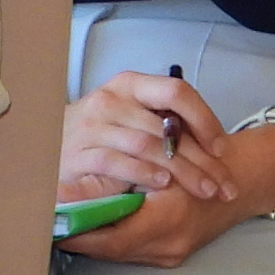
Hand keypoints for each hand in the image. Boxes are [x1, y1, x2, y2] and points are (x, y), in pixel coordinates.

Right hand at [60, 70, 230, 204]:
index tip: (222, 149)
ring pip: (148, 146)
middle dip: (203, 160)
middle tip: (225, 185)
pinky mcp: (80, 153)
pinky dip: (144, 173)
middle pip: (167, 128)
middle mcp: (111, 99)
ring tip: (205, 190)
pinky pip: (118, 161)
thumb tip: (213, 146)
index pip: (176, 91)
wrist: (50, 147)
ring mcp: (93, 126)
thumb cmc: (101, 135)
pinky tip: (163, 185)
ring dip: (183, 172)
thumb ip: (164, 124)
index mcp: (130, 85)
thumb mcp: (133, 118)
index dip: (204, 119)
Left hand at [61, 122, 274, 268]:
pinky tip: (91, 228)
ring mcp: (173, 252)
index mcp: (169, 217)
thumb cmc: (206, 157)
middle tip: (47, 225)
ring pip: (120, 252)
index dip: (79, 231)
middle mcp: (171, 242)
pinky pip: (133, 250)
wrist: (245, 179)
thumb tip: (82, 172)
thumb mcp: (168, 152)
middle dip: (79, 238)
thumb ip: (133, 164)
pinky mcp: (174, 254)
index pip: (113, 237)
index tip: (51, 221)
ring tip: (60, 226)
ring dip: (92, 239)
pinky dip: (110, 239)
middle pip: (113, 250)